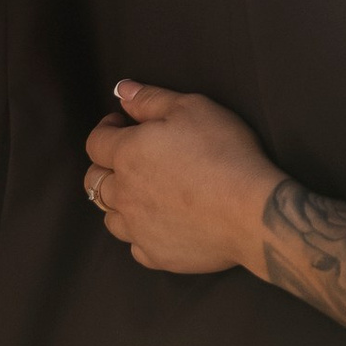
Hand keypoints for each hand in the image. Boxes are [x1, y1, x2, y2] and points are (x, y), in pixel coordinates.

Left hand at [84, 79, 277, 277]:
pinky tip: (160, 222)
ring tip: (143, 192)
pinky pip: (135, 244)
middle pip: (94, 181)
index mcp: (128, 154)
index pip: (96, 142)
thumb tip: (122, 90)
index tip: (121, 124)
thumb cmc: (225, 152)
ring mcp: (137, 229)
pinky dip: (142, 232)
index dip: (106, 129)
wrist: (251, 211)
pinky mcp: (154, 255)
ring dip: (119, 202)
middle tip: (128, 158)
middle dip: (105, 166)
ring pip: (110, 216)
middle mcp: (124, 194)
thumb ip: (150, 99)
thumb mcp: (192, 108)